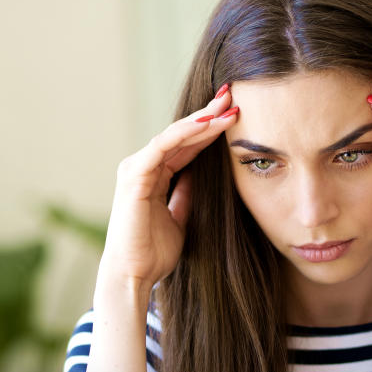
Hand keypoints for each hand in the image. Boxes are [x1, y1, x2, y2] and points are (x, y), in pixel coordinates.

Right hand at [98, 85, 239, 291]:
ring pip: (174, 134)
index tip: (236, 115)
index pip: (186, 144)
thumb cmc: (154, 253)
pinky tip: (207, 123)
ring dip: (202, 119)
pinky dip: (185, 133)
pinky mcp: (135, 175)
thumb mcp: (182, 219)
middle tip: (233, 95)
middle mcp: (143, 167)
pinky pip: (163, 146)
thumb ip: (188, 195)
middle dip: (208, 114)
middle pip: (181, 133)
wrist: (134, 276)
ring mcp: (137, 169)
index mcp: (154, 175)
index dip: (211, 129)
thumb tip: (203, 177)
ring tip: (227, 105)